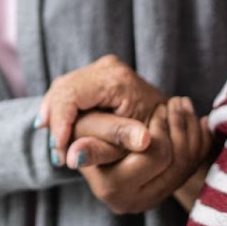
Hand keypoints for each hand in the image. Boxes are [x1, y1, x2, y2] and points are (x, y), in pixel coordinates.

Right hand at [38, 55, 166, 169]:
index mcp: (116, 80)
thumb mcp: (129, 144)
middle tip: (55, 152)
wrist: (172, 117)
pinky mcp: (99, 74)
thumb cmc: (155, 134)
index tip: (57, 150)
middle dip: (54, 120)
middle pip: (63, 89)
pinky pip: (70, 88)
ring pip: (63, 87)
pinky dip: (62, 109)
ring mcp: (103, 67)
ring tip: (56, 144)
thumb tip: (73, 159)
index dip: (59, 122)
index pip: (70, 95)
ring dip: (55, 115)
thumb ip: (102, 147)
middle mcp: (107, 67)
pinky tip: (58, 128)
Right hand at [78, 97, 212, 214]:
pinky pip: (195, 165)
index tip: (165, 107)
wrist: (90, 140)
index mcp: (110, 187)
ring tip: (177, 104)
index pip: (154, 153)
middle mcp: (131, 201)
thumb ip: (109, 133)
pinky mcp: (164, 193)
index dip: (160, 126)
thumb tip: (126, 144)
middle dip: (173, 122)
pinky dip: (197, 138)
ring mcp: (149, 199)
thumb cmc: (85, 126)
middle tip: (167, 101)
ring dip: (187, 127)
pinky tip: (191, 120)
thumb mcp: (91, 125)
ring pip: (188, 161)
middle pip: (173, 158)